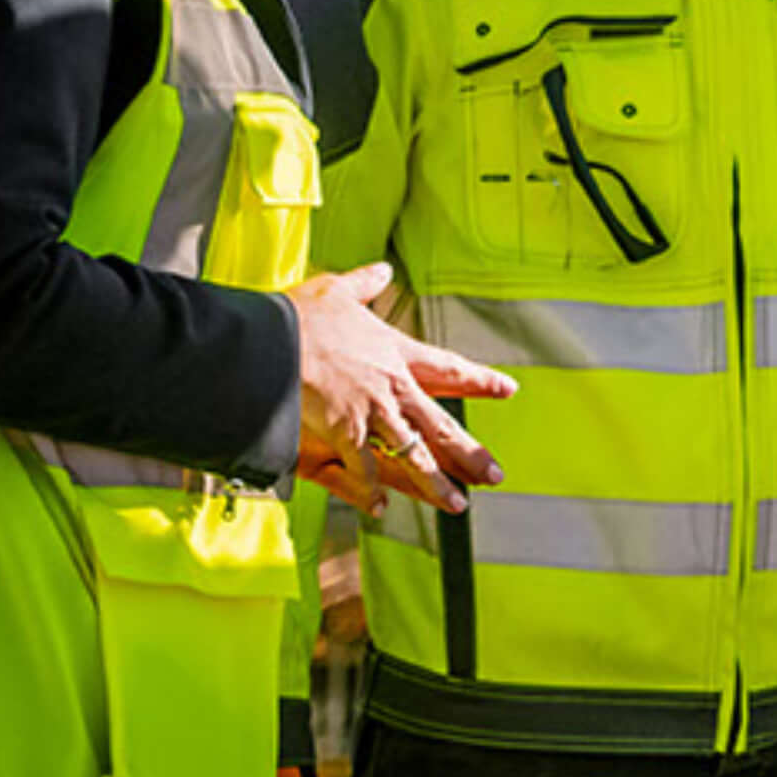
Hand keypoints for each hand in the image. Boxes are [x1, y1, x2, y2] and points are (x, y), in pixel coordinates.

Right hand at [291, 263, 515, 515]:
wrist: (268, 342)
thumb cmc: (299, 316)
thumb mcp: (335, 291)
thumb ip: (364, 284)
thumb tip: (383, 269)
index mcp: (395, 352)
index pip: (447, 368)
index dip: (479, 380)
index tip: (507, 389)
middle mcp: (392, 384)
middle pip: (440, 424)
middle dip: (469, 452)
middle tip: (494, 474)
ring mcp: (371, 411)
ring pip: (415, 453)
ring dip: (436, 482)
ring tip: (457, 504)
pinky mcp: (345, 433)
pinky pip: (365, 468)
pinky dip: (372, 490)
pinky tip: (380, 508)